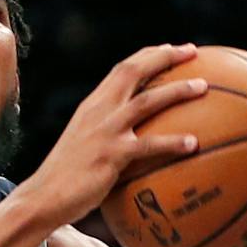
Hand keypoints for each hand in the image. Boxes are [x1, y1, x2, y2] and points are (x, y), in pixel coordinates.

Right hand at [19, 44, 205, 227]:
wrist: (43, 197)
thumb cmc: (66, 177)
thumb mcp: (84, 144)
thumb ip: (106, 134)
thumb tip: (137, 140)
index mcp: (92, 106)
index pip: (122, 69)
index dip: (149, 56)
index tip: (172, 50)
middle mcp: (98, 111)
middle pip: (134, 71)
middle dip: (165, 56)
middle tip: (193, 51)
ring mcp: (104, 131)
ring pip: (146, 100)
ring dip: (177, 90)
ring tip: (203, 87)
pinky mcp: (110, 155)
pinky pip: (149, 145)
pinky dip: (173, 142)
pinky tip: (194, 144)